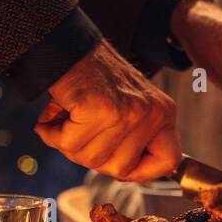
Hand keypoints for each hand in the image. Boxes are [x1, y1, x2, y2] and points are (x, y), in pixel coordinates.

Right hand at [35, 39, 179, 181]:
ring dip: (68, 144)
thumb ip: (133, 140)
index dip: (143, 172)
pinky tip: (53, 117)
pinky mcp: (99, 109)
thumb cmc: (94, 79)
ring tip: (65, 119)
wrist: (69, 46)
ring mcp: (127, 112)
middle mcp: (152, 113)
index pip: (168, 161)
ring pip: (92, 159)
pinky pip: (70, 144)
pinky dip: (53, 134)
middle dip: (91, 157)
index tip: (122, 168)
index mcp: (163, 113)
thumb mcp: (129, 106)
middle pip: (119, 169)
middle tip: (77, 133)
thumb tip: (126, 175)